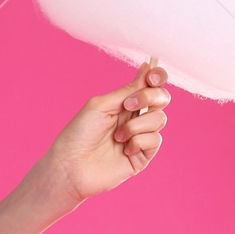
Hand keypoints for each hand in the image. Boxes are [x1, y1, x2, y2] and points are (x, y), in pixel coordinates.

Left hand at [44, 59, 170, 207]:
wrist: (72, 165)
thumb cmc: (80, 133)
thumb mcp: (102, 105)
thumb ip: (127, 90)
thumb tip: (146, 68)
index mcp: (125, 102)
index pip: (150, 85)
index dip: (157, 76)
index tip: (152, 77)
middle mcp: (136, 116)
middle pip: (162, 98)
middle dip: (149, 97)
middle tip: (128, 105)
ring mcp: (141, 136)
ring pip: (159, 119)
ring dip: (136, 125)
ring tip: (117, 136)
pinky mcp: (144, 155)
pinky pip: (155, 140)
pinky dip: (139, 141)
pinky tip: (124, 149)